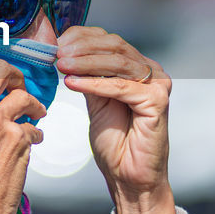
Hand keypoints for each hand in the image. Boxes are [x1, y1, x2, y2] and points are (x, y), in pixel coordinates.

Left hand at [56, 26, 177, 213]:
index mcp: (137, 67)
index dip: (82, 37)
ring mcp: (158, 85)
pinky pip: (120, 86)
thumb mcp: (95, 101)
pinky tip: (73, 83)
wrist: (128, 176)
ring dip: (85, 63)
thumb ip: (86, 76)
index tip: (56, 42)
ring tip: (62, 66)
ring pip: (117, 63)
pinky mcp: (158, 100)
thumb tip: (62, 52)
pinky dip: (94, 83)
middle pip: (115, 46)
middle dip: (81, 48)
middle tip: (57, 53)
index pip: (109, 40)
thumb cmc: (114, 142)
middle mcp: (151, 72)